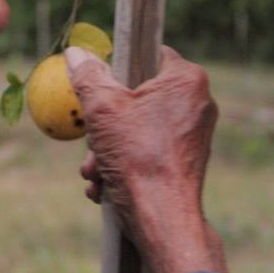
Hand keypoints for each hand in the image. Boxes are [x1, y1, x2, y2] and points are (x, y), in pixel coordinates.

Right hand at [66, 45, 223, 272]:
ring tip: (96, 170)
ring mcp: (193, 134)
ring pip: (137, 128)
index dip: (118, 67)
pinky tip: (105, 186)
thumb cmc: (138, 158)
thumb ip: (88, 76)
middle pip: (137, 97)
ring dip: (107, 149)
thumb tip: (75, 52)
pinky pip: (147, 151)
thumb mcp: (102, 109)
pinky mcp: (186, 160)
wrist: (163, 219)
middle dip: (105, 123)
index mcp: (187, 79)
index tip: (98, 86)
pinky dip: (123, 165)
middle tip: (92, 140)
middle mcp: (197, 103)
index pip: (147, 54)